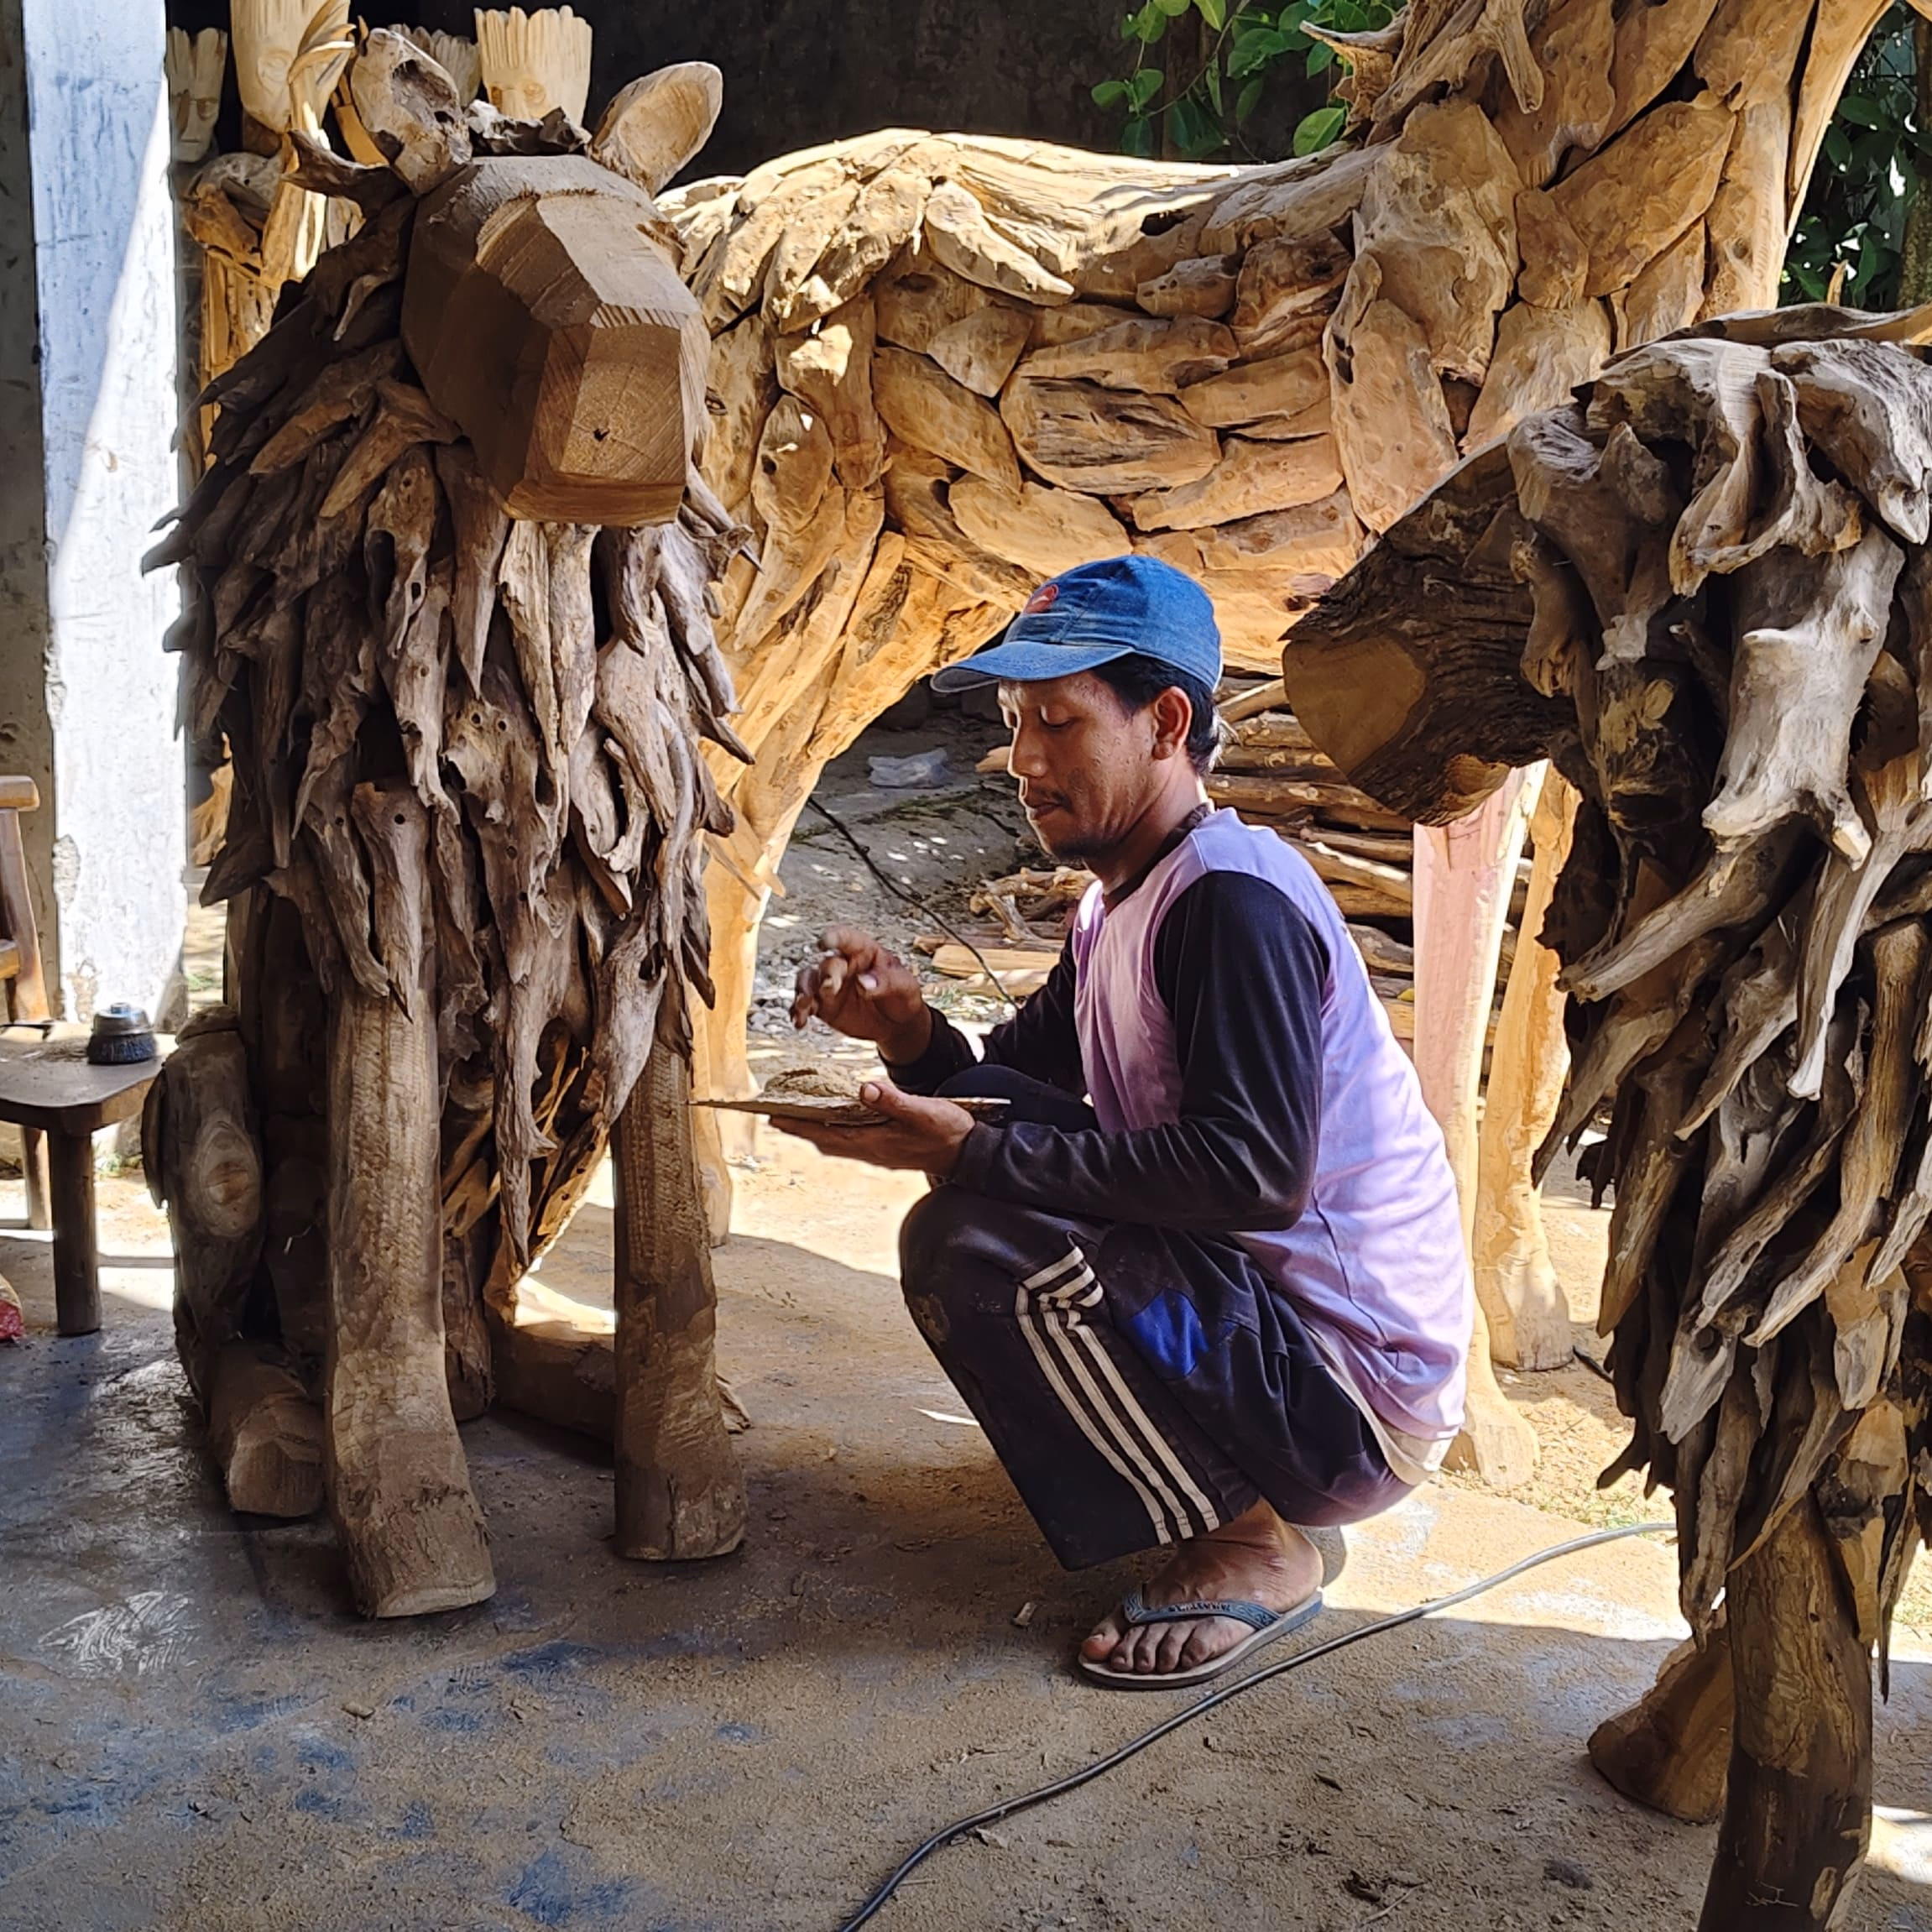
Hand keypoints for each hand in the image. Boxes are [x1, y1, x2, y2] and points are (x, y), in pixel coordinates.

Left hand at [771, 1078, 973, 1176]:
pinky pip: (850, 1141)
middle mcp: (872, 1150)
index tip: (773, 1116)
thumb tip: (863, 1088)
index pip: (826, 1132)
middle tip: (773, 1116)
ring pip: (836, 1142)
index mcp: (876, 1141)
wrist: (970, 1153)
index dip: (799, 1125)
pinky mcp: (887, 1149)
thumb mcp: (925, 1111)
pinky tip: (833, 1123)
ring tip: (795, 1119)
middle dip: (798, 1128)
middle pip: (824, 1139)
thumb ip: (894, 1101)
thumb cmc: (949, 1131)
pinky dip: (833, 1131)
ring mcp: (879, 1151)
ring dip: (814, 1131)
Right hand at [791, 926, 932, 1063]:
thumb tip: (864, 982)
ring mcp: (829, 985)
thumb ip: (885, 982)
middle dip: (826, 974)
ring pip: (807, 981)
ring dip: (802, 990)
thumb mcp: (904, 986)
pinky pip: (804, 1005)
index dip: (834, 937)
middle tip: (831, 987)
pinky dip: (798, 1012)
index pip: (846, 938)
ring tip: (804, 1004)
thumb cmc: (902, 995)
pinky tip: (799, 1022)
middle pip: (826, 964)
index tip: (823, 943)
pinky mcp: (822, 1005)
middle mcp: (841, 964)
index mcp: (862, 951)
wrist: (897, 1023)